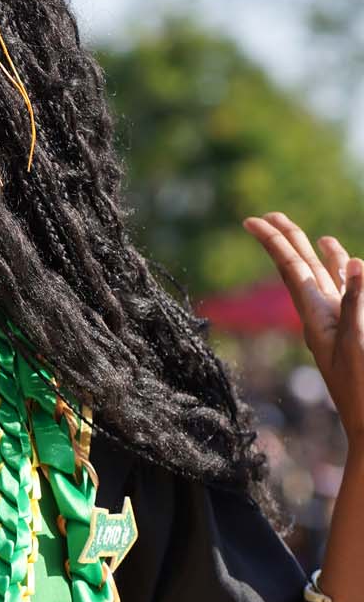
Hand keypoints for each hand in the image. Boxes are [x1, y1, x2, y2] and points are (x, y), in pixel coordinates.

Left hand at [243, 212, 363, 447]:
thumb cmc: (362, 385)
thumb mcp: (357, 340)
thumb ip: (355, 301)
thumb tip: (355, 261)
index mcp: (314, 315)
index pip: (289, 268)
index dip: (272, 241)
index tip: (250, 220)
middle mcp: (321, 316)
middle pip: (300, 270)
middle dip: (287, 241)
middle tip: (269, 216)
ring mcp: (338, 325)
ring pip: (327, 282)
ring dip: (318, 257)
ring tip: (312, 237)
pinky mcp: (354, 333)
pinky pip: (347, 297)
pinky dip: (345, 278)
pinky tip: (348, 269)